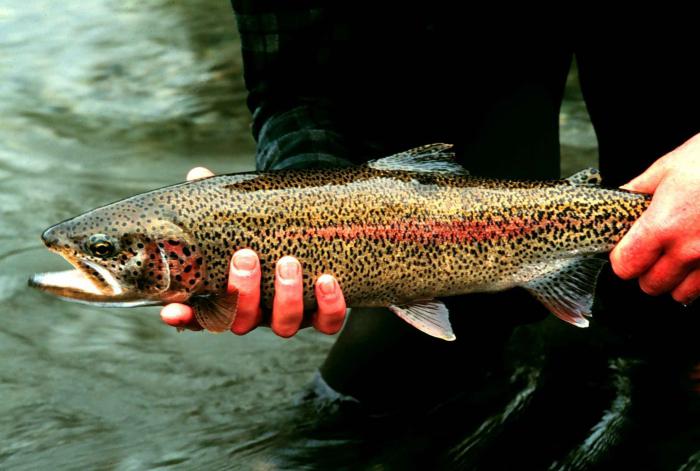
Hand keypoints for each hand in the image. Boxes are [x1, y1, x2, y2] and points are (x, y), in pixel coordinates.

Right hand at [160, 167, 346, 336]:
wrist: (310, 233)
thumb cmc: (264, 230)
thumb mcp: (242, 216)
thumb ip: (221, 201)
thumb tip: (199, 173)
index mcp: (231, 296)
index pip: (200, 316)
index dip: (185, 318)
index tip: (170, 311)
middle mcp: (258, 313)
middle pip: (243, 320)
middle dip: (242, 291)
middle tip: (245, 256)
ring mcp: (290, 316)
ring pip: (284, 324)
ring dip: (285, 296)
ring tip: (288, 262)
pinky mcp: (323, 315)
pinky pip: (328, 322)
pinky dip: (329, 306)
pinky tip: (326, 280)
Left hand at [610, 133, 699, 304]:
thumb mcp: (668, 168)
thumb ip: (638, 190)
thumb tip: (620, 196)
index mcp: (662, 226)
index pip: (625, 266)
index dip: (622, 258)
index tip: (626, 249)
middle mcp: (688, 250)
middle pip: (651, 285)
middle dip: (646, 271)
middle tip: (652, 252)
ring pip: (681, 294)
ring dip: (675, 280)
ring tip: (679, 257)